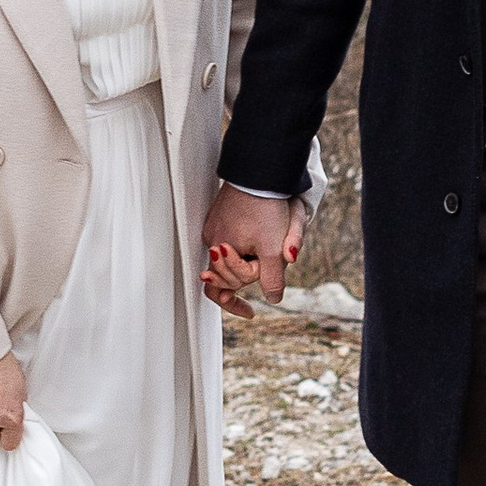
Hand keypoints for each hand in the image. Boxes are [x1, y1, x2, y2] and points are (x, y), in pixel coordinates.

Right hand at [202, 182, 301, 316]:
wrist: (261, 172)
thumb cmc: (266, 207)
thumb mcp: (273, 248)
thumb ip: (272, 278)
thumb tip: (273, 298)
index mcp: (220, 251)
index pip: (219, 290)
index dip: (234, 304)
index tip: (249, 314)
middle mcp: (212, 239)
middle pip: (228, 273)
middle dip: (249, 273)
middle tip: (272, 257)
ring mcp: (215, 225)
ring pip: (231, 255)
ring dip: (250, 256)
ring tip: (271, 237)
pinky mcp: (222, 213)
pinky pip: (231, 236)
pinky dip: (246, 241)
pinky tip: (261, 228)